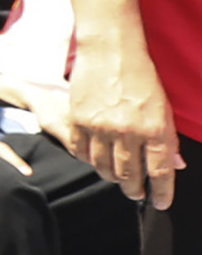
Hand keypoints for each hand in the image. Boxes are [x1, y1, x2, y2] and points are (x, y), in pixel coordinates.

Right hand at [63, 36, 176, 207]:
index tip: (162, 203)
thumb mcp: (164, 107)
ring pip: (105, 168)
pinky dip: (91, 161)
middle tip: (136, 194)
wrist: (110, 51)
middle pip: (130, 175)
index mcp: (154, 129)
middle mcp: (128, 132)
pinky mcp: (80, 121)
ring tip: (117, 179)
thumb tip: (175, 164)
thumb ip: (169, 138)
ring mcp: (101, 128)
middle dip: (135, 190)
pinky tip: (97, 161)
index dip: (162, 192)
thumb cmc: (141, 76)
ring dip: (112, 178)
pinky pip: (83, 152)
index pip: (160, 171)